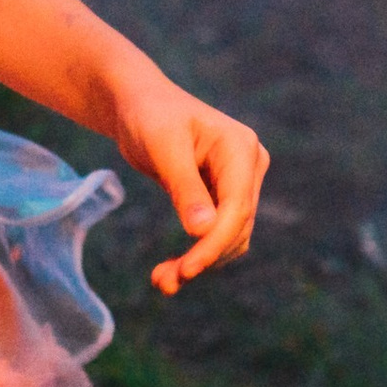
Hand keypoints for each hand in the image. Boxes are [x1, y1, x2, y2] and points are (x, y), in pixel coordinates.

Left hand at [117, 79, 268, 292]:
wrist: (138, 104)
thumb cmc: (148, 116)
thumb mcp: (162, 147)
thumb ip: (184, 187)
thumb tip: (204, 231)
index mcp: (241, 147)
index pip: (237, 206)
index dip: (214, 242)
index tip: (187, 269)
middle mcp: (248, 166)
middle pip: (236, 226)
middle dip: (203, 257)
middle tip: (163, 282)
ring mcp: (239, 183)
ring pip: (229, 237)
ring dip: (200, 262)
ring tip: (162, 281)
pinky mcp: (223, 197)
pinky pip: (217, 233)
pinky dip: (197, 253)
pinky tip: (171, 270)